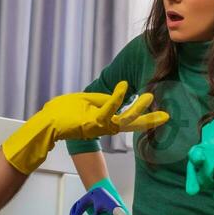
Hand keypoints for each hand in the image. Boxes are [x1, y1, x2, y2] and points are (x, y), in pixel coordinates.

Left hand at [2, 81, 169, 173]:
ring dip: (138, 109)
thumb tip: (117, 93)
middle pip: (131, 125)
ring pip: (123, 119)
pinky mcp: (91, 123)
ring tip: (149, 97)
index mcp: (105, 122)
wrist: (46, 123)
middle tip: (166, 117)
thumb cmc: (63, 112)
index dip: (145, 118)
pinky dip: (116, 98)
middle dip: (148, 120)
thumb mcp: (86, 102)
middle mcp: (105, 127)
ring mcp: (99, 126)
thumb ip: (102, 99)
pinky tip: (124, 87)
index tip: (164, 118)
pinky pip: (107, 109)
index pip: (128, 120)